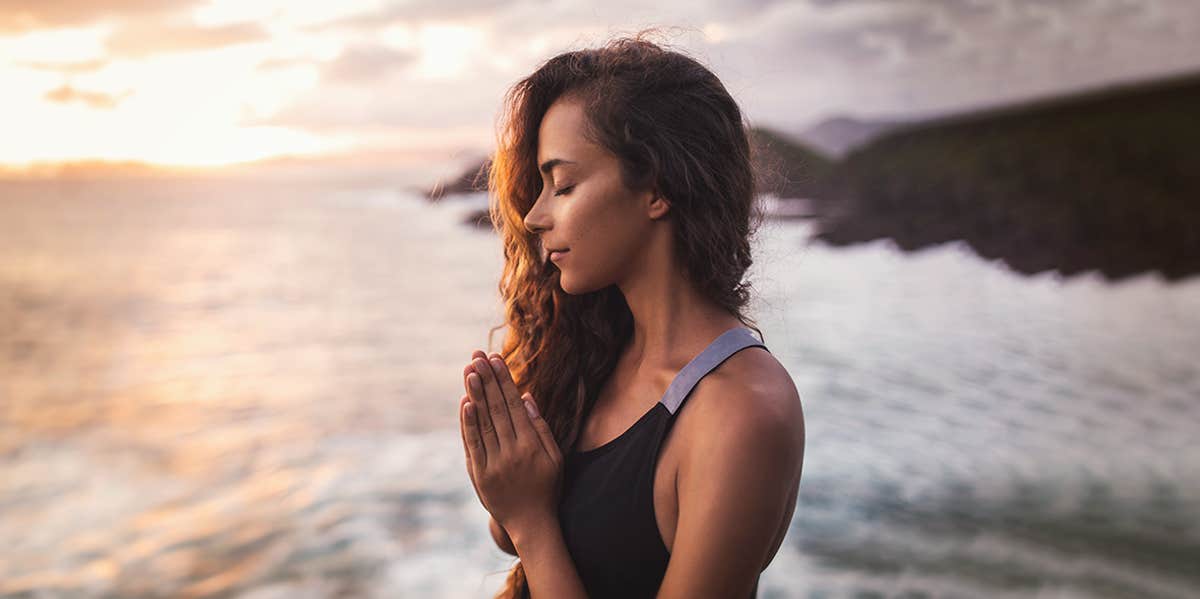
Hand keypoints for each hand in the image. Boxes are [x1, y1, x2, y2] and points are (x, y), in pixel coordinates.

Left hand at [459, 350, 563, 536]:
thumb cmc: (547, 488)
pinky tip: (465, 403)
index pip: (515, 405)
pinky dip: (468, 423)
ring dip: (476, 395)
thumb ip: (541, 426)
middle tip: (478, 356)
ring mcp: (495, 464)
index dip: (504, 381)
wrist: (531, 524)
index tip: (496, 359)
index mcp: (532, 445)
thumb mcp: (555, 457)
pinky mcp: (480, 475)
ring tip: (469, 371)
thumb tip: (527, 396)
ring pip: (484, 423)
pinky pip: (473, 444)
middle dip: (487, 380)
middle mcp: (513, 452)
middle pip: (497, 409)